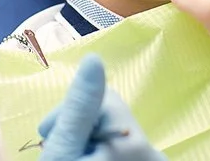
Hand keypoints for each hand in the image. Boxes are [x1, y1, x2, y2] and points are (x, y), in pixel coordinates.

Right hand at [38, 54, 167, 160]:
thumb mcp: (63, 149)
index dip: (72, 114)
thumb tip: (93, 59)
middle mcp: (156, 152)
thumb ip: (79, 107)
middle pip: (112, 117)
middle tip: (63, 152)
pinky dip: (105, 155)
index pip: (103, 99)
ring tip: (73, 158)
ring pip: (117, 135)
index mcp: (137, 142)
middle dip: (84, 129)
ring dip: (92, 143)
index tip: (53, 136)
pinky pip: (124, 151)